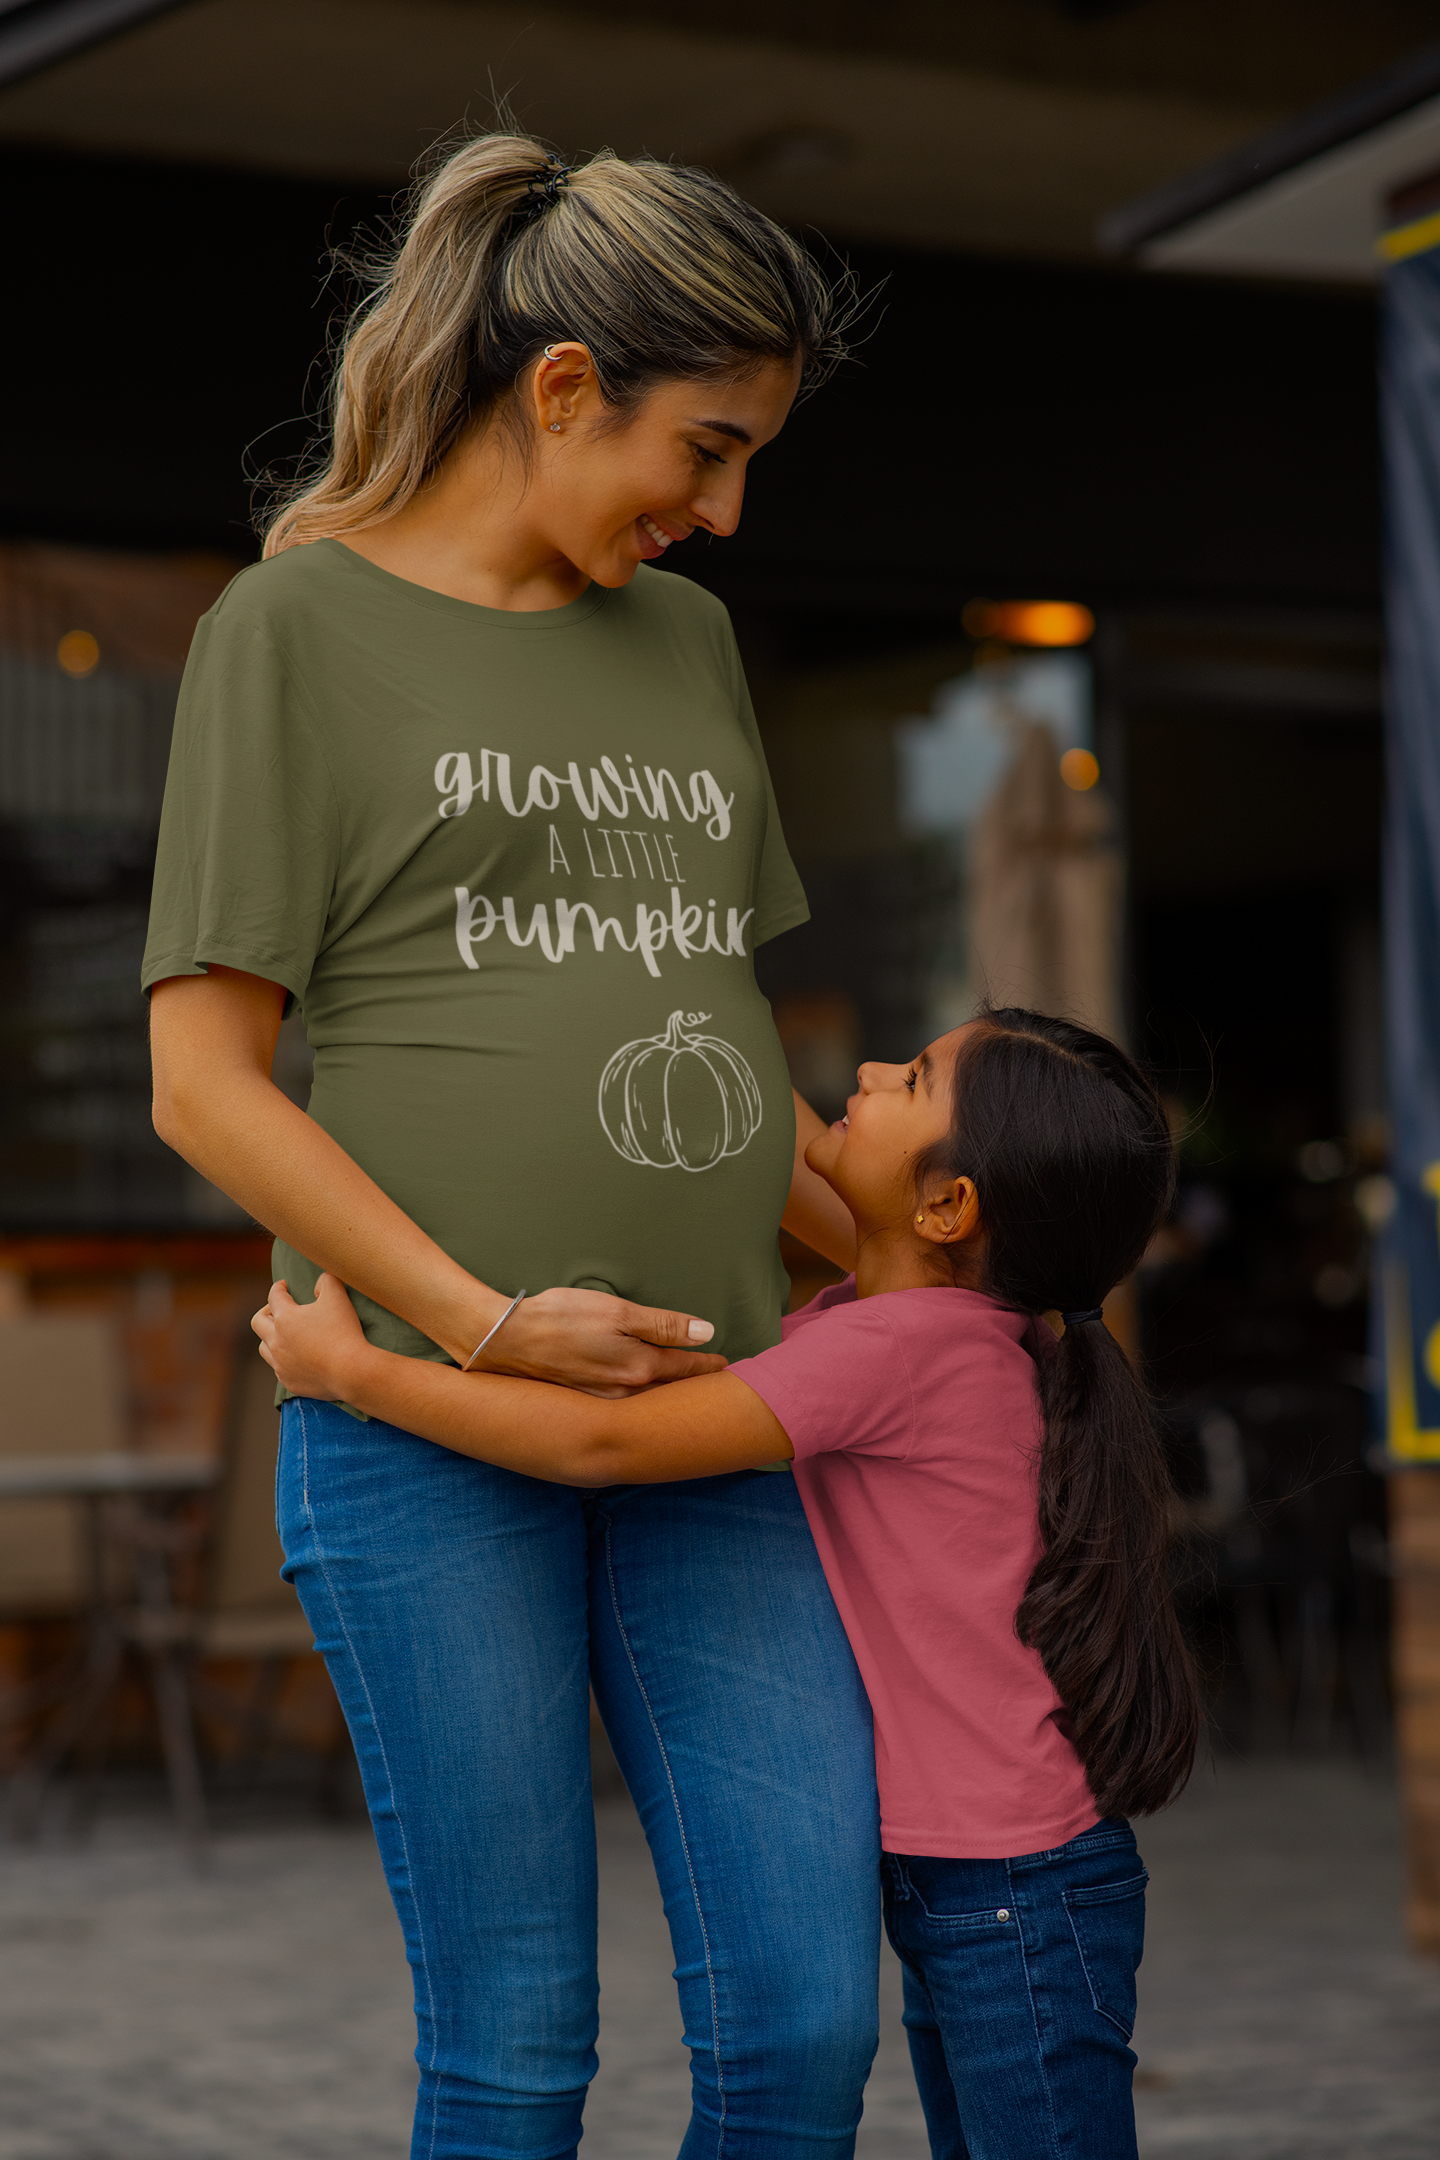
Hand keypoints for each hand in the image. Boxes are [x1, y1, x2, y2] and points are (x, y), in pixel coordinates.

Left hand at [252, 1276, 368, 1399]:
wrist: (350, 1371)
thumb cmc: (343, 1332)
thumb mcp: (338, 1297)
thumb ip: (327, 1281)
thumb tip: (320, 1281)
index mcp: (285, 1318)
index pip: (274, 1296)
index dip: (279, 1288)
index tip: (284, 1286)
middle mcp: (276, 1341)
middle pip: (258, 1322)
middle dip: (266, 1312)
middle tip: (277, 1309)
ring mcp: (280, 1363)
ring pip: (264, 1348)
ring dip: (270, 1338)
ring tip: (283, 1336)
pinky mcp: (288, 1381)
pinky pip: (279, 1369)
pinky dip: (284, 1360)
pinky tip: (295, 1358)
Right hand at [471, 1286, 725, 1395]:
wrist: (505, 1340)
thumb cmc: (560, 1318)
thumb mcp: (617, 1311)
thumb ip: (662, 1324)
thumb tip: (705, 1332)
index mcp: (639, 1367)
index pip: (687, 1369)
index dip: (710, 1366)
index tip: (727, 1366)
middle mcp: (626, 1392)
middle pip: (671, 1393)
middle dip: (694, 1390)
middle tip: (718, 1388)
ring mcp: (604, 1400)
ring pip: (649, 1401)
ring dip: (669, 1396)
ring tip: (688, 1393)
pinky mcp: (585, 1399)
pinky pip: (626, 1403)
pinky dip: (643, 1399)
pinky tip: (644, 1395)